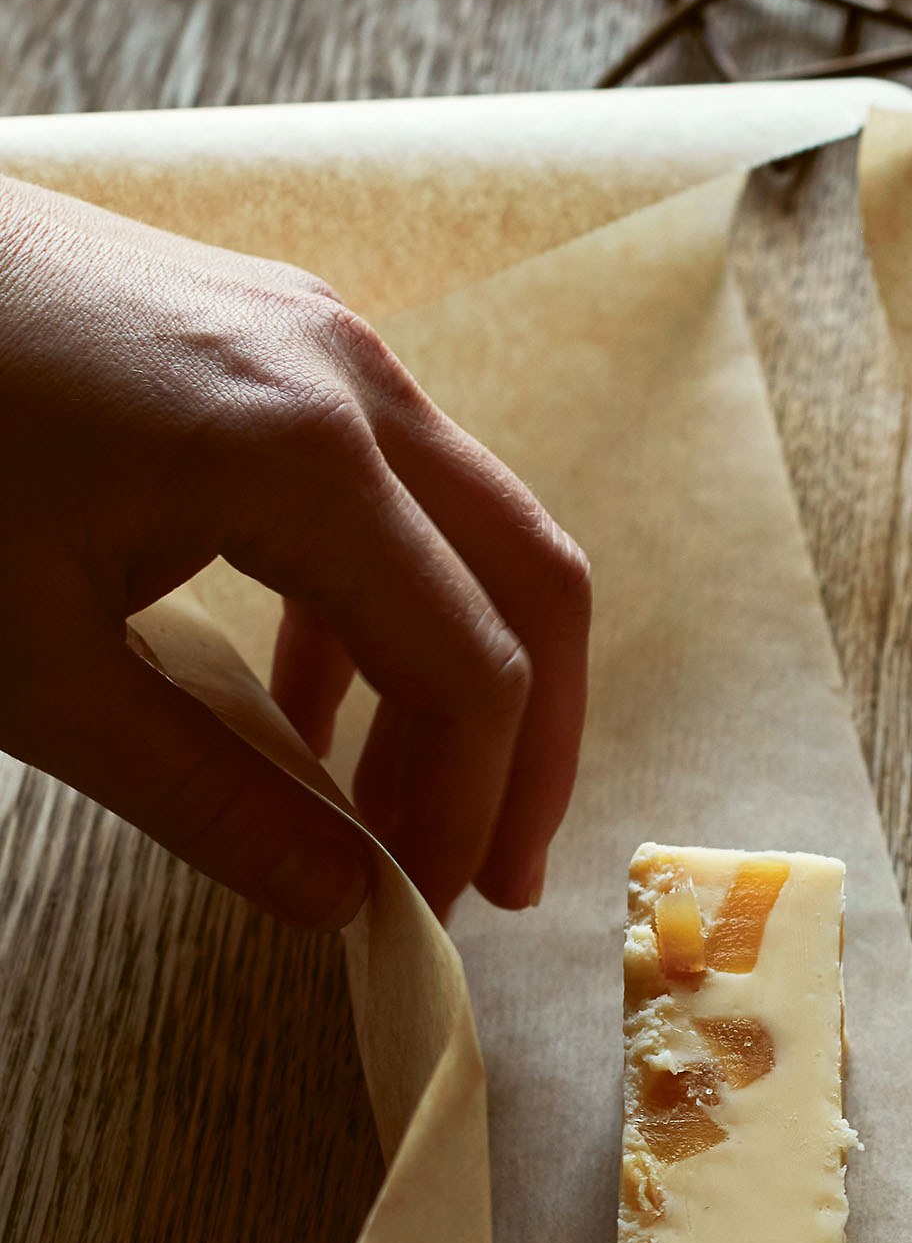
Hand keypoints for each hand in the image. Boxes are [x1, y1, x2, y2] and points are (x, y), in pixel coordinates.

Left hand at [0, 176, 589, 926]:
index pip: (470, 665)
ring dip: (459, 674)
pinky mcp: (274, 330)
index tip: (427, 911)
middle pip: (530, 582)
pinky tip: (307, 701)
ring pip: (471, 528)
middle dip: (528, 746)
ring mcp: (319, 337)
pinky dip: (386, 601)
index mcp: (304, 457)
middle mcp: (349, 378)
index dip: (467, 809)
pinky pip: (389, 479)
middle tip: (496, 877)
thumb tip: (339, 899)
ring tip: (397, 806)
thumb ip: (200, 794)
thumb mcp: (32, 665)